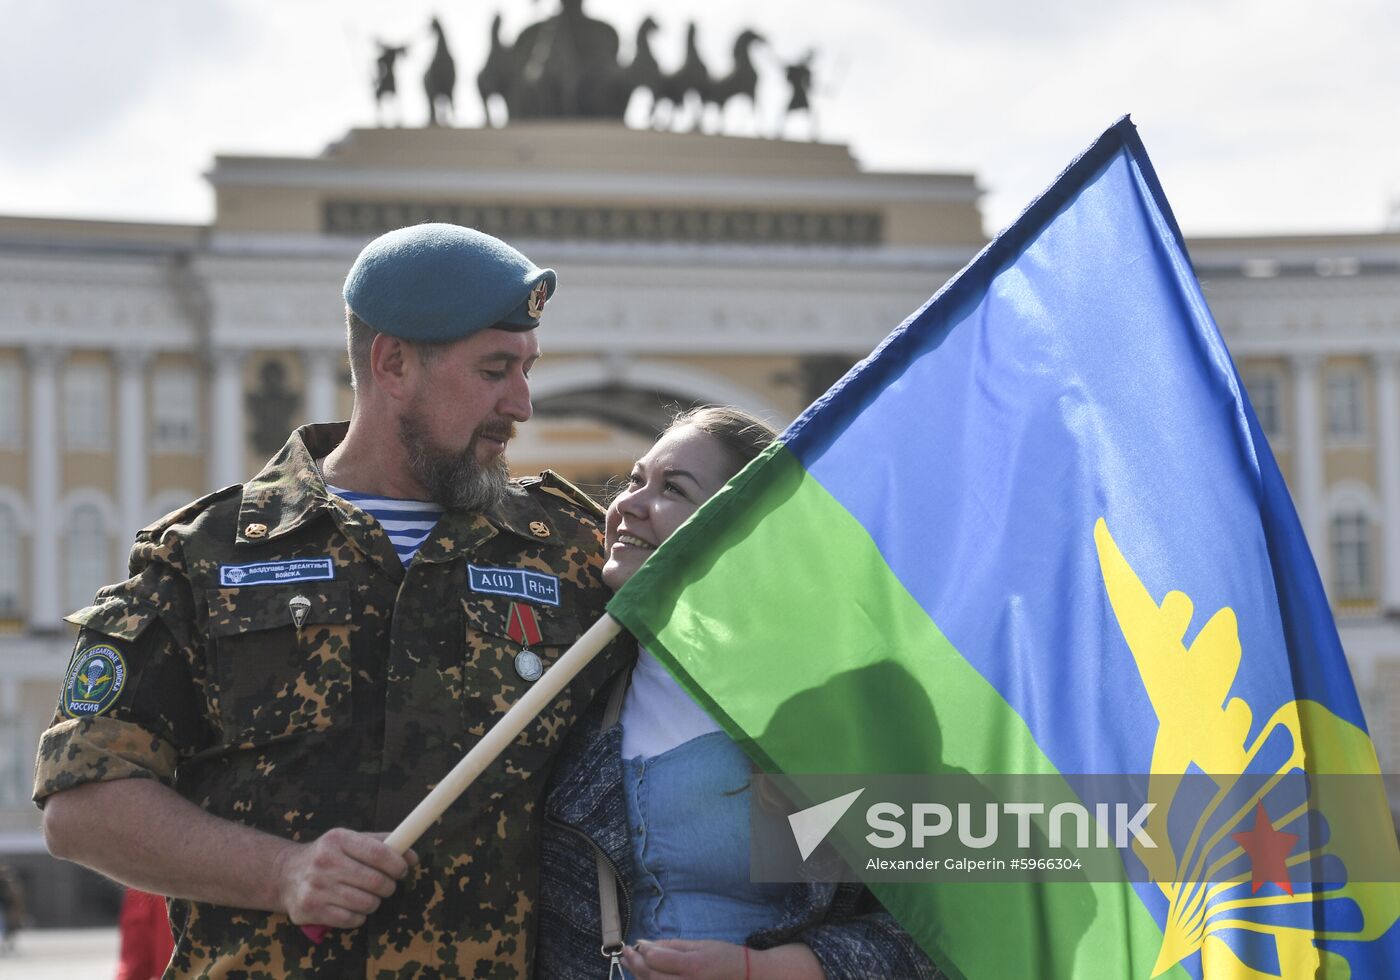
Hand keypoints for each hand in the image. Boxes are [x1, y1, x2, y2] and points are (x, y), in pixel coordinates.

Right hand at [274, 828, 417, 927]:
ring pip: (367, 903)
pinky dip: (359, 916)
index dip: (398, 864)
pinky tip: (351, 907)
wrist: (285, 875)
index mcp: (338, 839)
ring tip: (366, 895)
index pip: (379, 852)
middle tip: (386, 885)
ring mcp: (316, 888)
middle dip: (389, 886)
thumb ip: (384, 844)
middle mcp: (325, 862)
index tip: (402, 869)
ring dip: (374, 902)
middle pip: (377, 882)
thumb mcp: (351, 841)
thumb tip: (413, 857)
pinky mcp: (310, 910)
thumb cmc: (328, 856)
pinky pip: (352, 920)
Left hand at [621, 939, 746, 978]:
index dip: (643, 950)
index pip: (656, 958)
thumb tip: (648, 944)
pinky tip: (643, 976)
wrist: (747, 978)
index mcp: (693, 966)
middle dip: (634, 962)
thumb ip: (673, 946)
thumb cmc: (726, 958)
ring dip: (637, 975)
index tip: (636, 943)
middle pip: (650, 976)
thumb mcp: (701, 944)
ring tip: (628, 962)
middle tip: (625, 952)